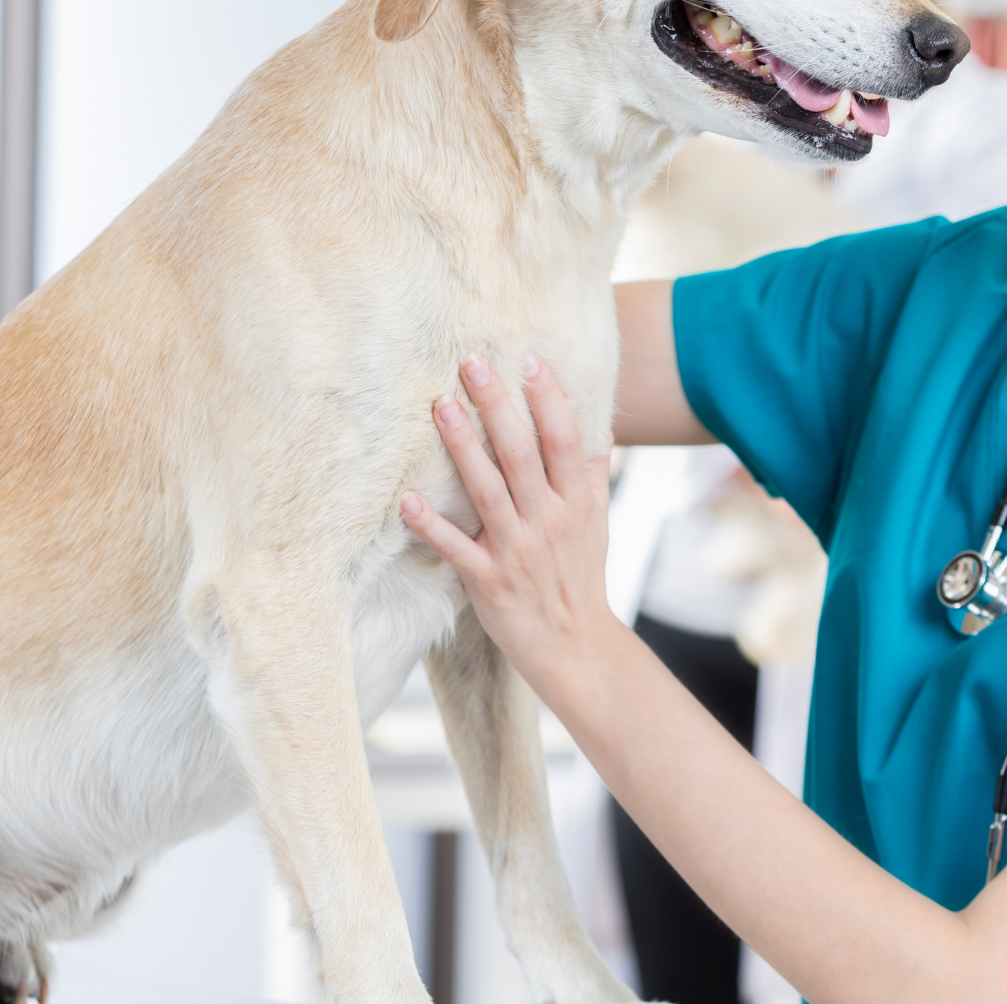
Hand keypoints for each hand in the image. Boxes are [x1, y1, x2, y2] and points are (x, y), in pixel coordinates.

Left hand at [401, 355, 620, 688]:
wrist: (574, 646)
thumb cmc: (580, 576)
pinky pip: (455, 547)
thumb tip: (600, 422)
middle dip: (497, 406)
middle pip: (521, 454)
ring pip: (487, 490)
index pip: (564, 439)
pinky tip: (406, 500)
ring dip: (463, 447)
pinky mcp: (487, 580)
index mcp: (577, 502)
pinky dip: (430, 525)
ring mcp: (516, 550)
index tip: (529, 359)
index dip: (548, 398)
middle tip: (472, 363)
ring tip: (440, 407)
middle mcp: (548, 520)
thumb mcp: (598, 521)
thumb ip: (593, 472)